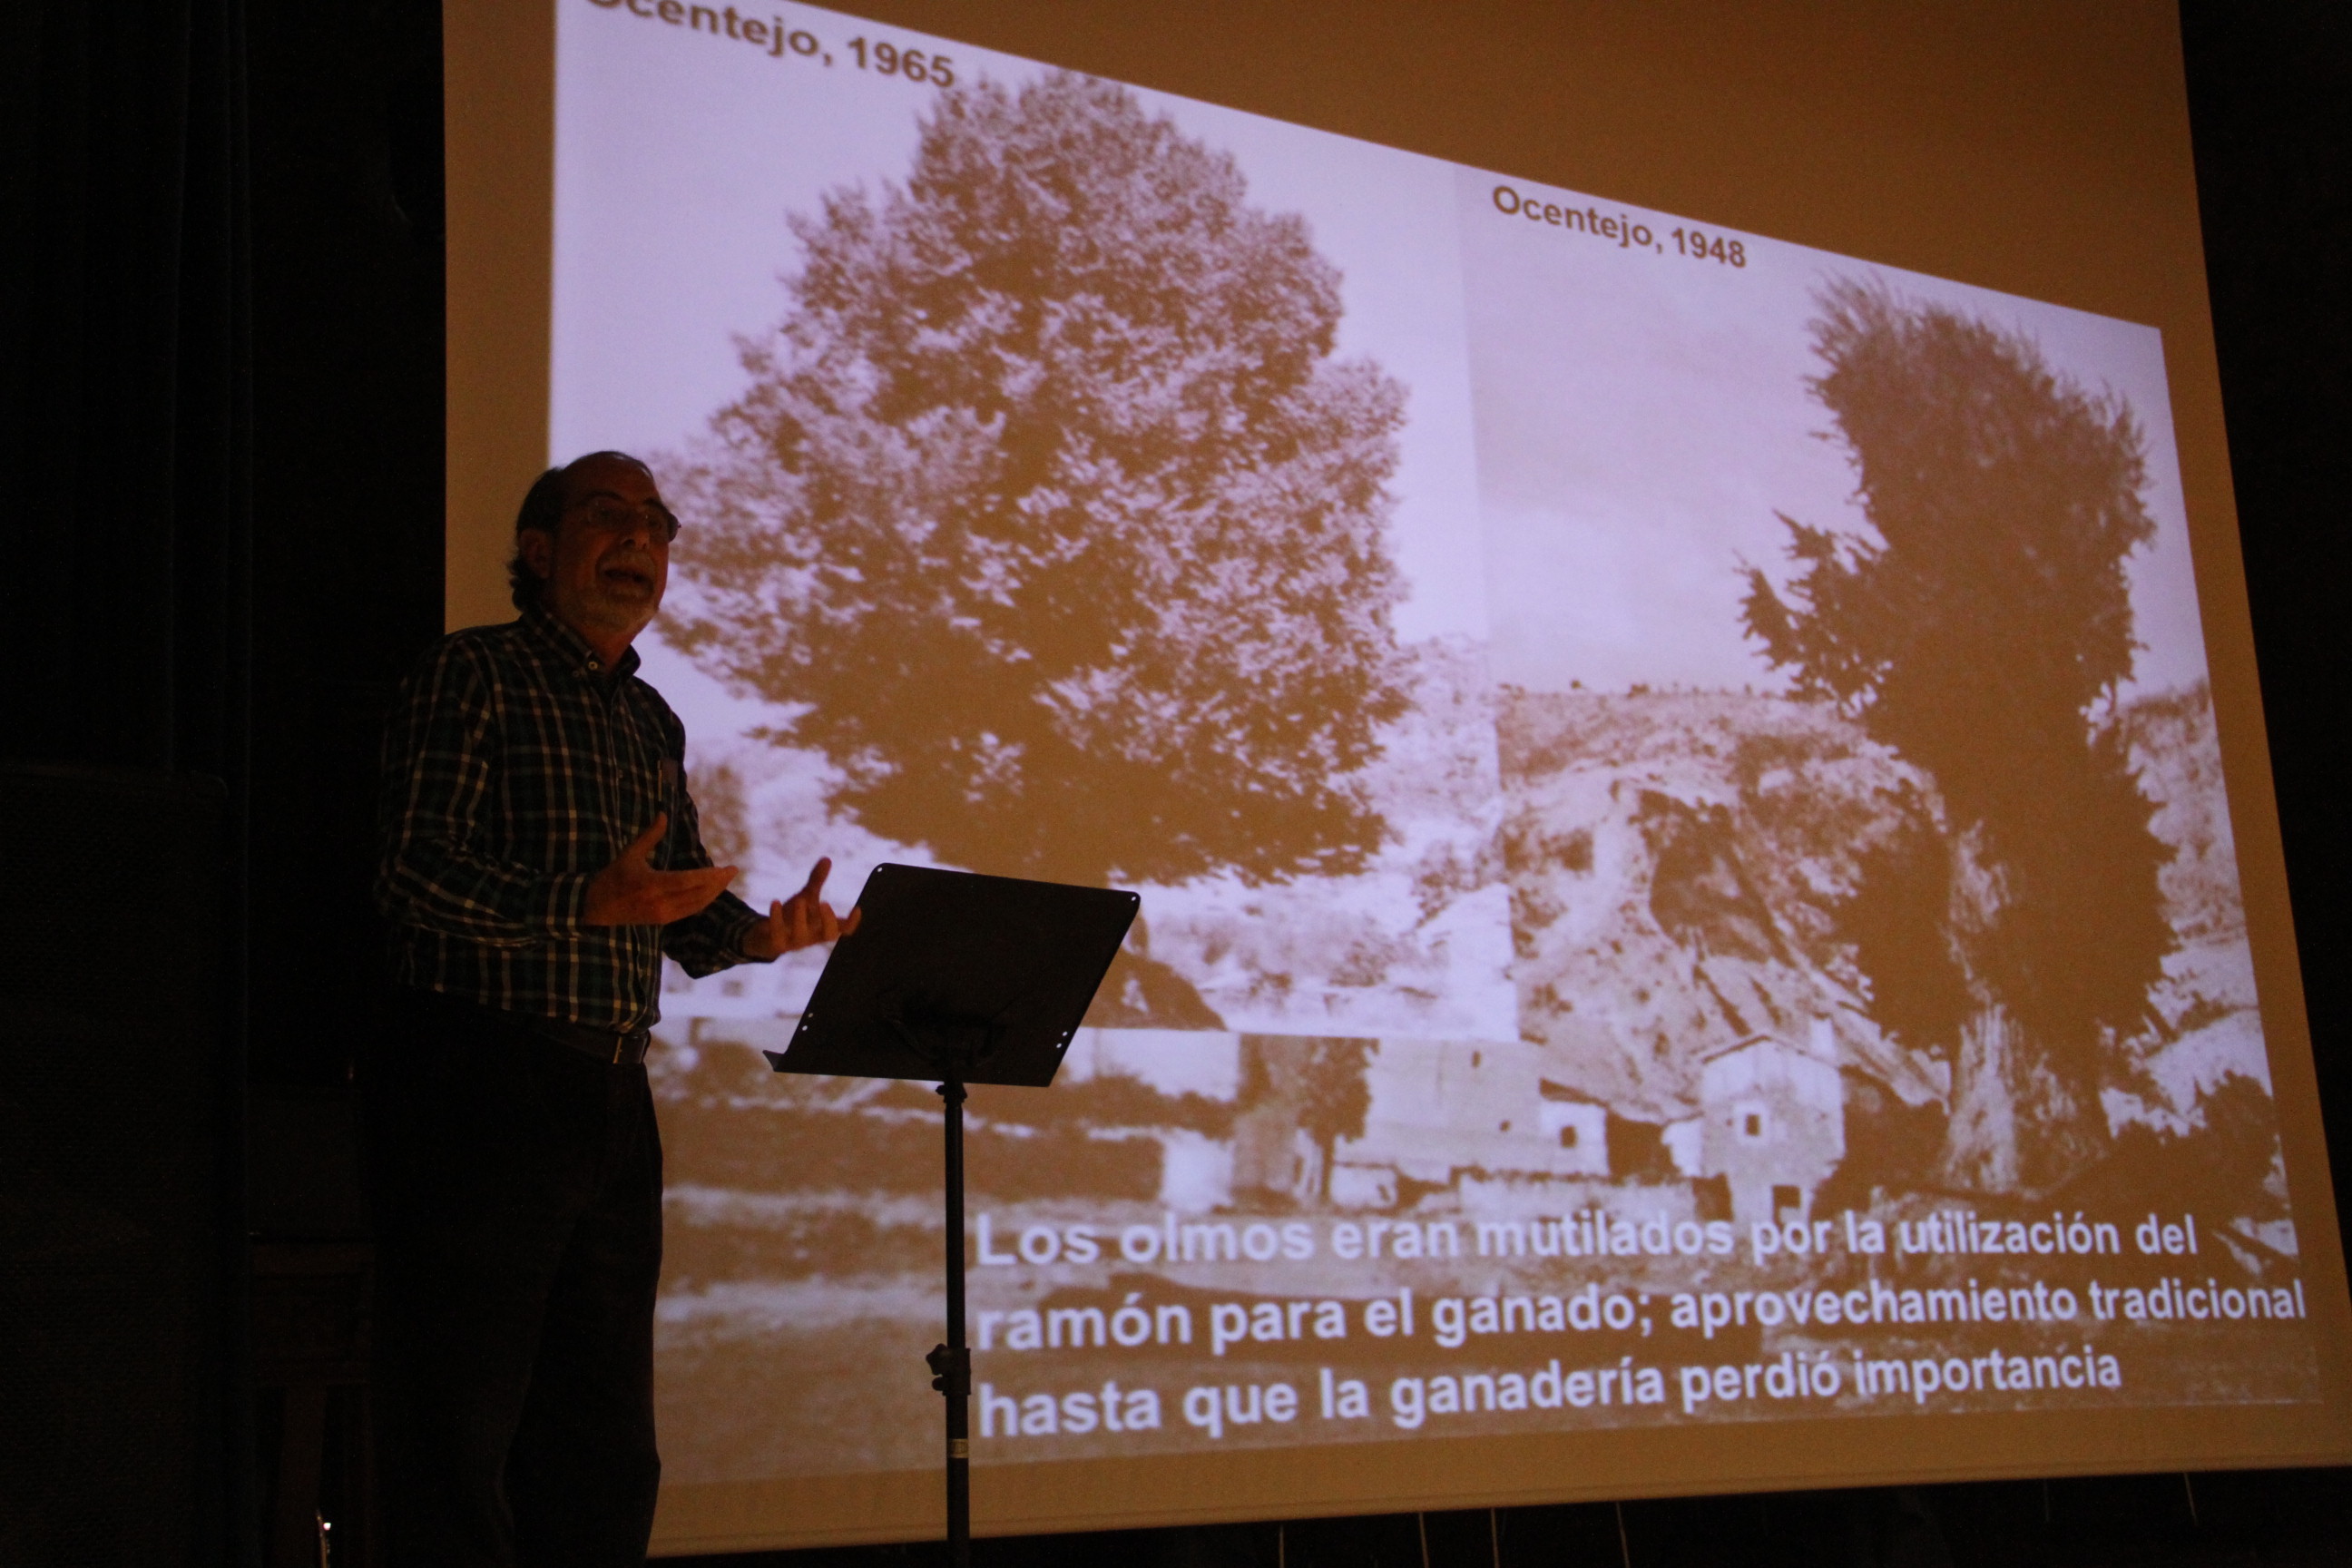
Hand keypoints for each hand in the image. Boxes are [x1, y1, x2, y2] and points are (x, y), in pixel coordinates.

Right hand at [583, 814, 737, 925]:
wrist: (596, 908)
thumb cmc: (612, 878)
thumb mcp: (629, 854)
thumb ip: (650, 836)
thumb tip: (663, 814)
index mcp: (652, 885)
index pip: (689, 882)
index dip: (710, 877)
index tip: (727, 868)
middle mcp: (660, 903)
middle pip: (698, 895)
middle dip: (718, 883)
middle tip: (734, 871)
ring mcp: (662, 915)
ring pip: (696, 905)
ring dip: (714, 893)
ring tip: (726, 880)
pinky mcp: (662, 922)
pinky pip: (689, 911)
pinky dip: (703, 901)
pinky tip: (711, 893)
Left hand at [741, 857, 861, 958]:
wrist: (768, 935)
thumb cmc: (794, 915)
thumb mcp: (807, 896)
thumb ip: (817, 880)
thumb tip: (827, 858)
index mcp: (823, 926)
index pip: (844, 929)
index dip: (852, 921)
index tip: (857, 908)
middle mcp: (813, 936)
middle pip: (828, 935)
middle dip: (828, 920)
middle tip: (825, 903)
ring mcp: (796, 941)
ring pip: (801, 935)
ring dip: (801, 917)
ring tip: (799, 899)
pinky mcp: (778, 943)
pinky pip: (778, 934)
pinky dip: (776, 917)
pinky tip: (775, 901)